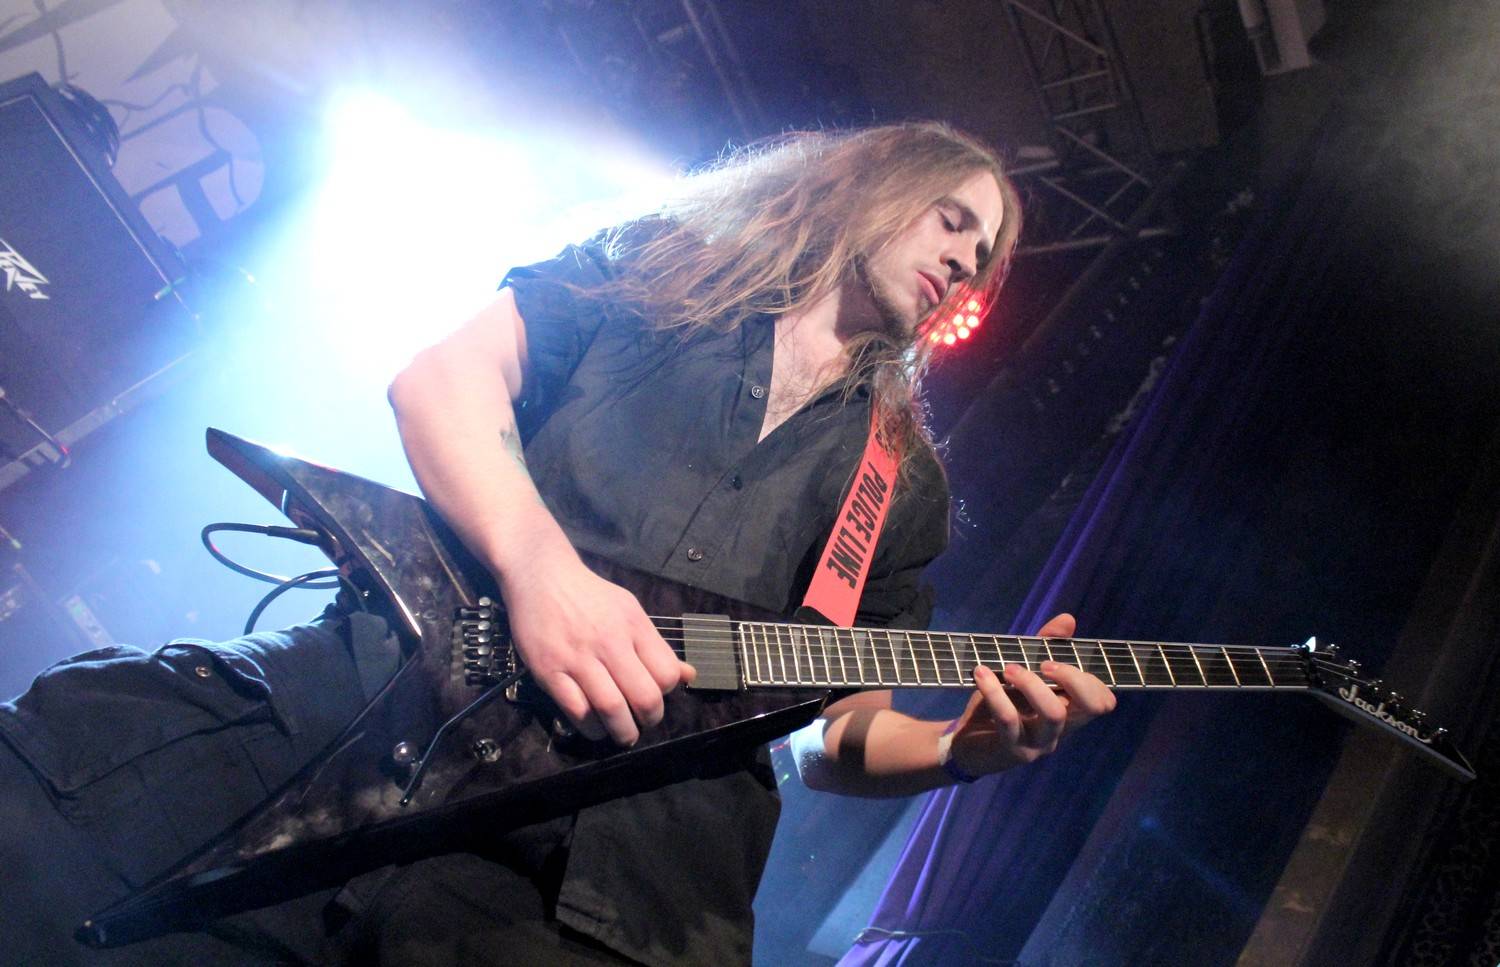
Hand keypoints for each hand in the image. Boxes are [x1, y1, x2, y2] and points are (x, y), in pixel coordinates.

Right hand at [499, 548, 695, 745]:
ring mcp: (578, 658)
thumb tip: (688, 676)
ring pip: (611, 709)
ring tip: (623, 734)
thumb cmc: (589, 595)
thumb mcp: (630, 610)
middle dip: (649, 720)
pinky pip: (577, 711)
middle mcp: (610, 642)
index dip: (666, 694)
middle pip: (643, 697)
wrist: (541, 575)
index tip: (655, 696)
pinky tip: (595, 728)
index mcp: (634, 625)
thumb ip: (656, 645)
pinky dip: (591, 729)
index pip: (666, 673)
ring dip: (622, 732)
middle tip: (643, 724)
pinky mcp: (549, 671)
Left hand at [947, 612, 1115, 775]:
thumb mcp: (1021, 672)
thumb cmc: (1000, 704)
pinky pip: (1010, 721)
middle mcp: (1062, 729)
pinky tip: (981, 675)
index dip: (1091, 679)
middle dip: (1072, 677)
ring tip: (1007, 668)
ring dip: (1031, 683)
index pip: (1103, 701)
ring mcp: (1040, 743)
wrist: (965, 743)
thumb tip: (1068, 619)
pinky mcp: (1013, 751)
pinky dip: (995, 693)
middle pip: (1092, 707)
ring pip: (1054, 713)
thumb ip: (1044, 647)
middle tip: (1043, 664)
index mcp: (1069, 712)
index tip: (1056, 659)